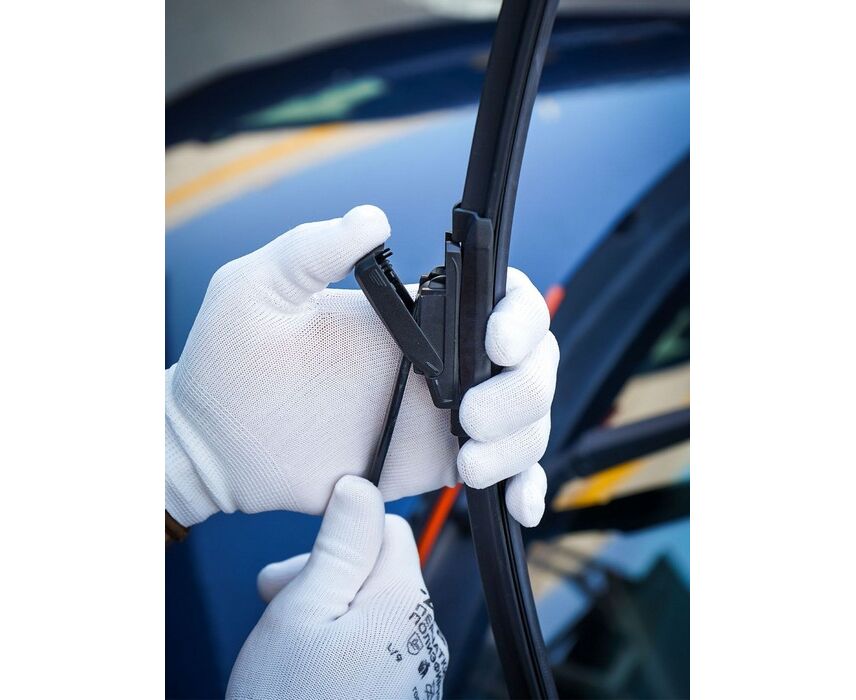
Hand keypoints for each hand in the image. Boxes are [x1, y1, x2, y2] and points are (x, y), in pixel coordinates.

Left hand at [166, 205, 558, 526]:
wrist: (213, 445)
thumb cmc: (228, 360)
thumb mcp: (256, 288)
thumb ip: (310, 248)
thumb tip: (373, 218)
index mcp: (412, 315)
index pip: (500, 298)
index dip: (520, 316)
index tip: (497, 342)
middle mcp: (439, 361)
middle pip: (530, 362)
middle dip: (524, 388)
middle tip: (470, 415)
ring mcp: (441, 416)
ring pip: (526, 418)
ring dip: (520, 439)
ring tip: (470, 462)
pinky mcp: (433, 464)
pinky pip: (501, 472)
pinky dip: (523, 485)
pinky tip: (516, 503)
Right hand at [227, 476, 448, 699]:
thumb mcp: (303, 610)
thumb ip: (340, 544)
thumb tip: (361, 485)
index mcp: (405, 603)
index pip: (388, 528)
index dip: (338, 537)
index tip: (299, 563)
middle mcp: (424, 635)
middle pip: (379, 570)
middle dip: (326, 575)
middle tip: (277, 600)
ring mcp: (416, 671)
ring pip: (373, 609)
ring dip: (328, 610)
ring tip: (286, 639)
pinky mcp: (402, 695)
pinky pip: (376, 648)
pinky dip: (340, 644)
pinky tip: (306, 667)